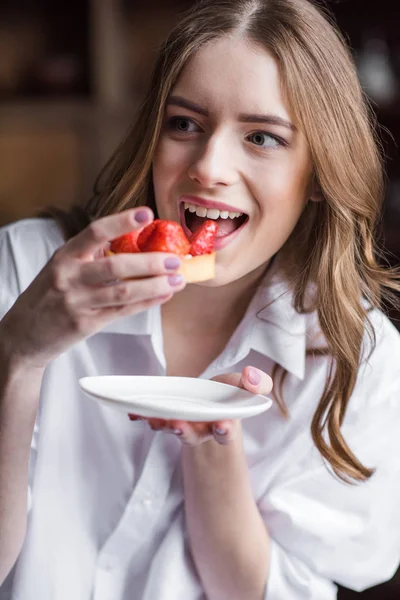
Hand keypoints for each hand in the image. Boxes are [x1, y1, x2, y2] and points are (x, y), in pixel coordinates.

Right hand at [0, 208, 186, 369]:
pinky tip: (164, 295)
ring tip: (178, 279)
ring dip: (155, 285)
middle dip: (150, 262)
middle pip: (115, 266)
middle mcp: (68, 276)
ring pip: (123, 292)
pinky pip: (122, 311)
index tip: (147, 213)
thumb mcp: (61, 267)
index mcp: (65, 256)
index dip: (122, 221)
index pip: (95, 232)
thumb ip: (90, 255)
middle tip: (175, 259)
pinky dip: (146, 303)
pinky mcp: (84, 324)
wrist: (24, 334)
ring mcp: (76, 302)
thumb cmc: (48, 295)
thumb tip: (134, 241)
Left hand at [128, 366, 272, 445]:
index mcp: (224, 424)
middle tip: (179, 426)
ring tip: (153, 419)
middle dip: (186, 431)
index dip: (225, 430)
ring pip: (171, 429)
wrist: (210, 400)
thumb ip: (254, 383)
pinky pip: (153, 419)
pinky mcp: (166, 418)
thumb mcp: (244, 387)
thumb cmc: (229, 395)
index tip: (222, 426)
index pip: (226, 432)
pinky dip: (143, 416)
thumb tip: (252, 377)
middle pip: (193, 435)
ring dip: (162, 425)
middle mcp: (201, 430)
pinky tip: (133, 413)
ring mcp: (182, 425)